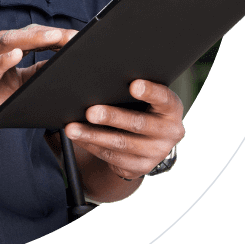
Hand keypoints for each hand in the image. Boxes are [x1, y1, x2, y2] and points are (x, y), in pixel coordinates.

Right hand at [0, 24, 74, 128]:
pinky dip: (3, 60)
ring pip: (10, 43)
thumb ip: (34, 73)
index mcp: (7, 48)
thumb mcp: (13, 83)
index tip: (84, 37)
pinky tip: (16, 55)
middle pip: (28, 34)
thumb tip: (60, 67)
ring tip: (54, 36)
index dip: (61, 36)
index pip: (38, 37)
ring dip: (33, 38)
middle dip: (53, 34)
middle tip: (77, 35)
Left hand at [64, 80, 184, 180]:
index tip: (134, 85)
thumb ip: (129, 86)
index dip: (150, 92)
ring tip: (72, 128)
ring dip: (93, 135)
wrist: (150, 142)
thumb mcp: (145, 97)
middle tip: (91, 112)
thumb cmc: (141, 108)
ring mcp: (156, 153)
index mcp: (172, 108)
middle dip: (112, 117)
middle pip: (139, 124)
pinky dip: (91, 146)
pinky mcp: (140, 167)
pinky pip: (112, 157)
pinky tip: (78, 138)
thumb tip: (94, 75)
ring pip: (121, 143)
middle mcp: (169, 132)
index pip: (164, 98)